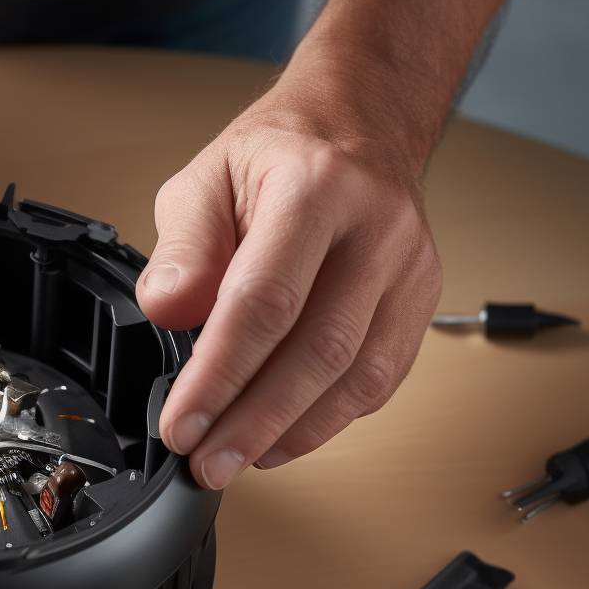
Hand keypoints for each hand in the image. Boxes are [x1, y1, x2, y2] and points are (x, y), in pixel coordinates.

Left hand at [137, 84, 441, 488]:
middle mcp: (376, 230)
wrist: (358, 124)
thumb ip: (182, 247)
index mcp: (315, 189)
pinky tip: (283, 438)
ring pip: (358, 376)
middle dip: (254, 422)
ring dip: (292, 432)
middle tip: (207, 464)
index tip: (183, 424)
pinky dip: (328, 421)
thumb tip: (169, 311)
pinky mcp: (419, 301)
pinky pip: (380, 380)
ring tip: (238, 461)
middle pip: (318, 351)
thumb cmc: (278, 154)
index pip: (265, 301)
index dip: (220, 375)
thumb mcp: (204, 178)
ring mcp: (409, 268)